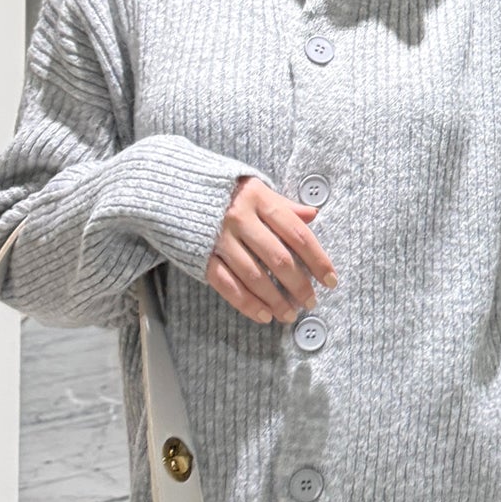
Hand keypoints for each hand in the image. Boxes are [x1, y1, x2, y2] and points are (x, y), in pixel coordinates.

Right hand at [207, 176, 337, 324]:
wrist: (170, 186)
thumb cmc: (220, 188)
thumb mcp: (254, 187)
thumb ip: (283, 205)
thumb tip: (312, 216)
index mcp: (259, 199)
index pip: (297, 234)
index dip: (317, 259)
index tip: (330, 280)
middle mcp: (240, 218)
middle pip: (278, 259)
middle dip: (299, 285)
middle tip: (311, 301)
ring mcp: (219, 239)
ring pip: (254, 276)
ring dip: (275, 300)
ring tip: (289, 314)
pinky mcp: (201, 255)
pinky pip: (227, 285)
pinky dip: (247, 303)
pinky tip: (263, 315)